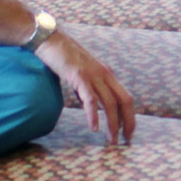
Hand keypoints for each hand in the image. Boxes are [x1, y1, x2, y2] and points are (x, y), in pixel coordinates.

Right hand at [35, 30, 135, 144]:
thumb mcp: (82, 75)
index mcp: (107, 74)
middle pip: (124, 101)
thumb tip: (89, 106)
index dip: (129, 116)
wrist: (51, 39)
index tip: (128, 132)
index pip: (126, 98)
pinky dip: (93, 115)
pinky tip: (93, 128)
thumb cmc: (64, 58)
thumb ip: (88, 89)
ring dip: (112, 124)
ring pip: (110, 103)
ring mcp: (93, 75)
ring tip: (111, 140)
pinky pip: (91, 99)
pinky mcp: (79, 76)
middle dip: (128, 122)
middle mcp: (105, 74)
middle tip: (125, 141)